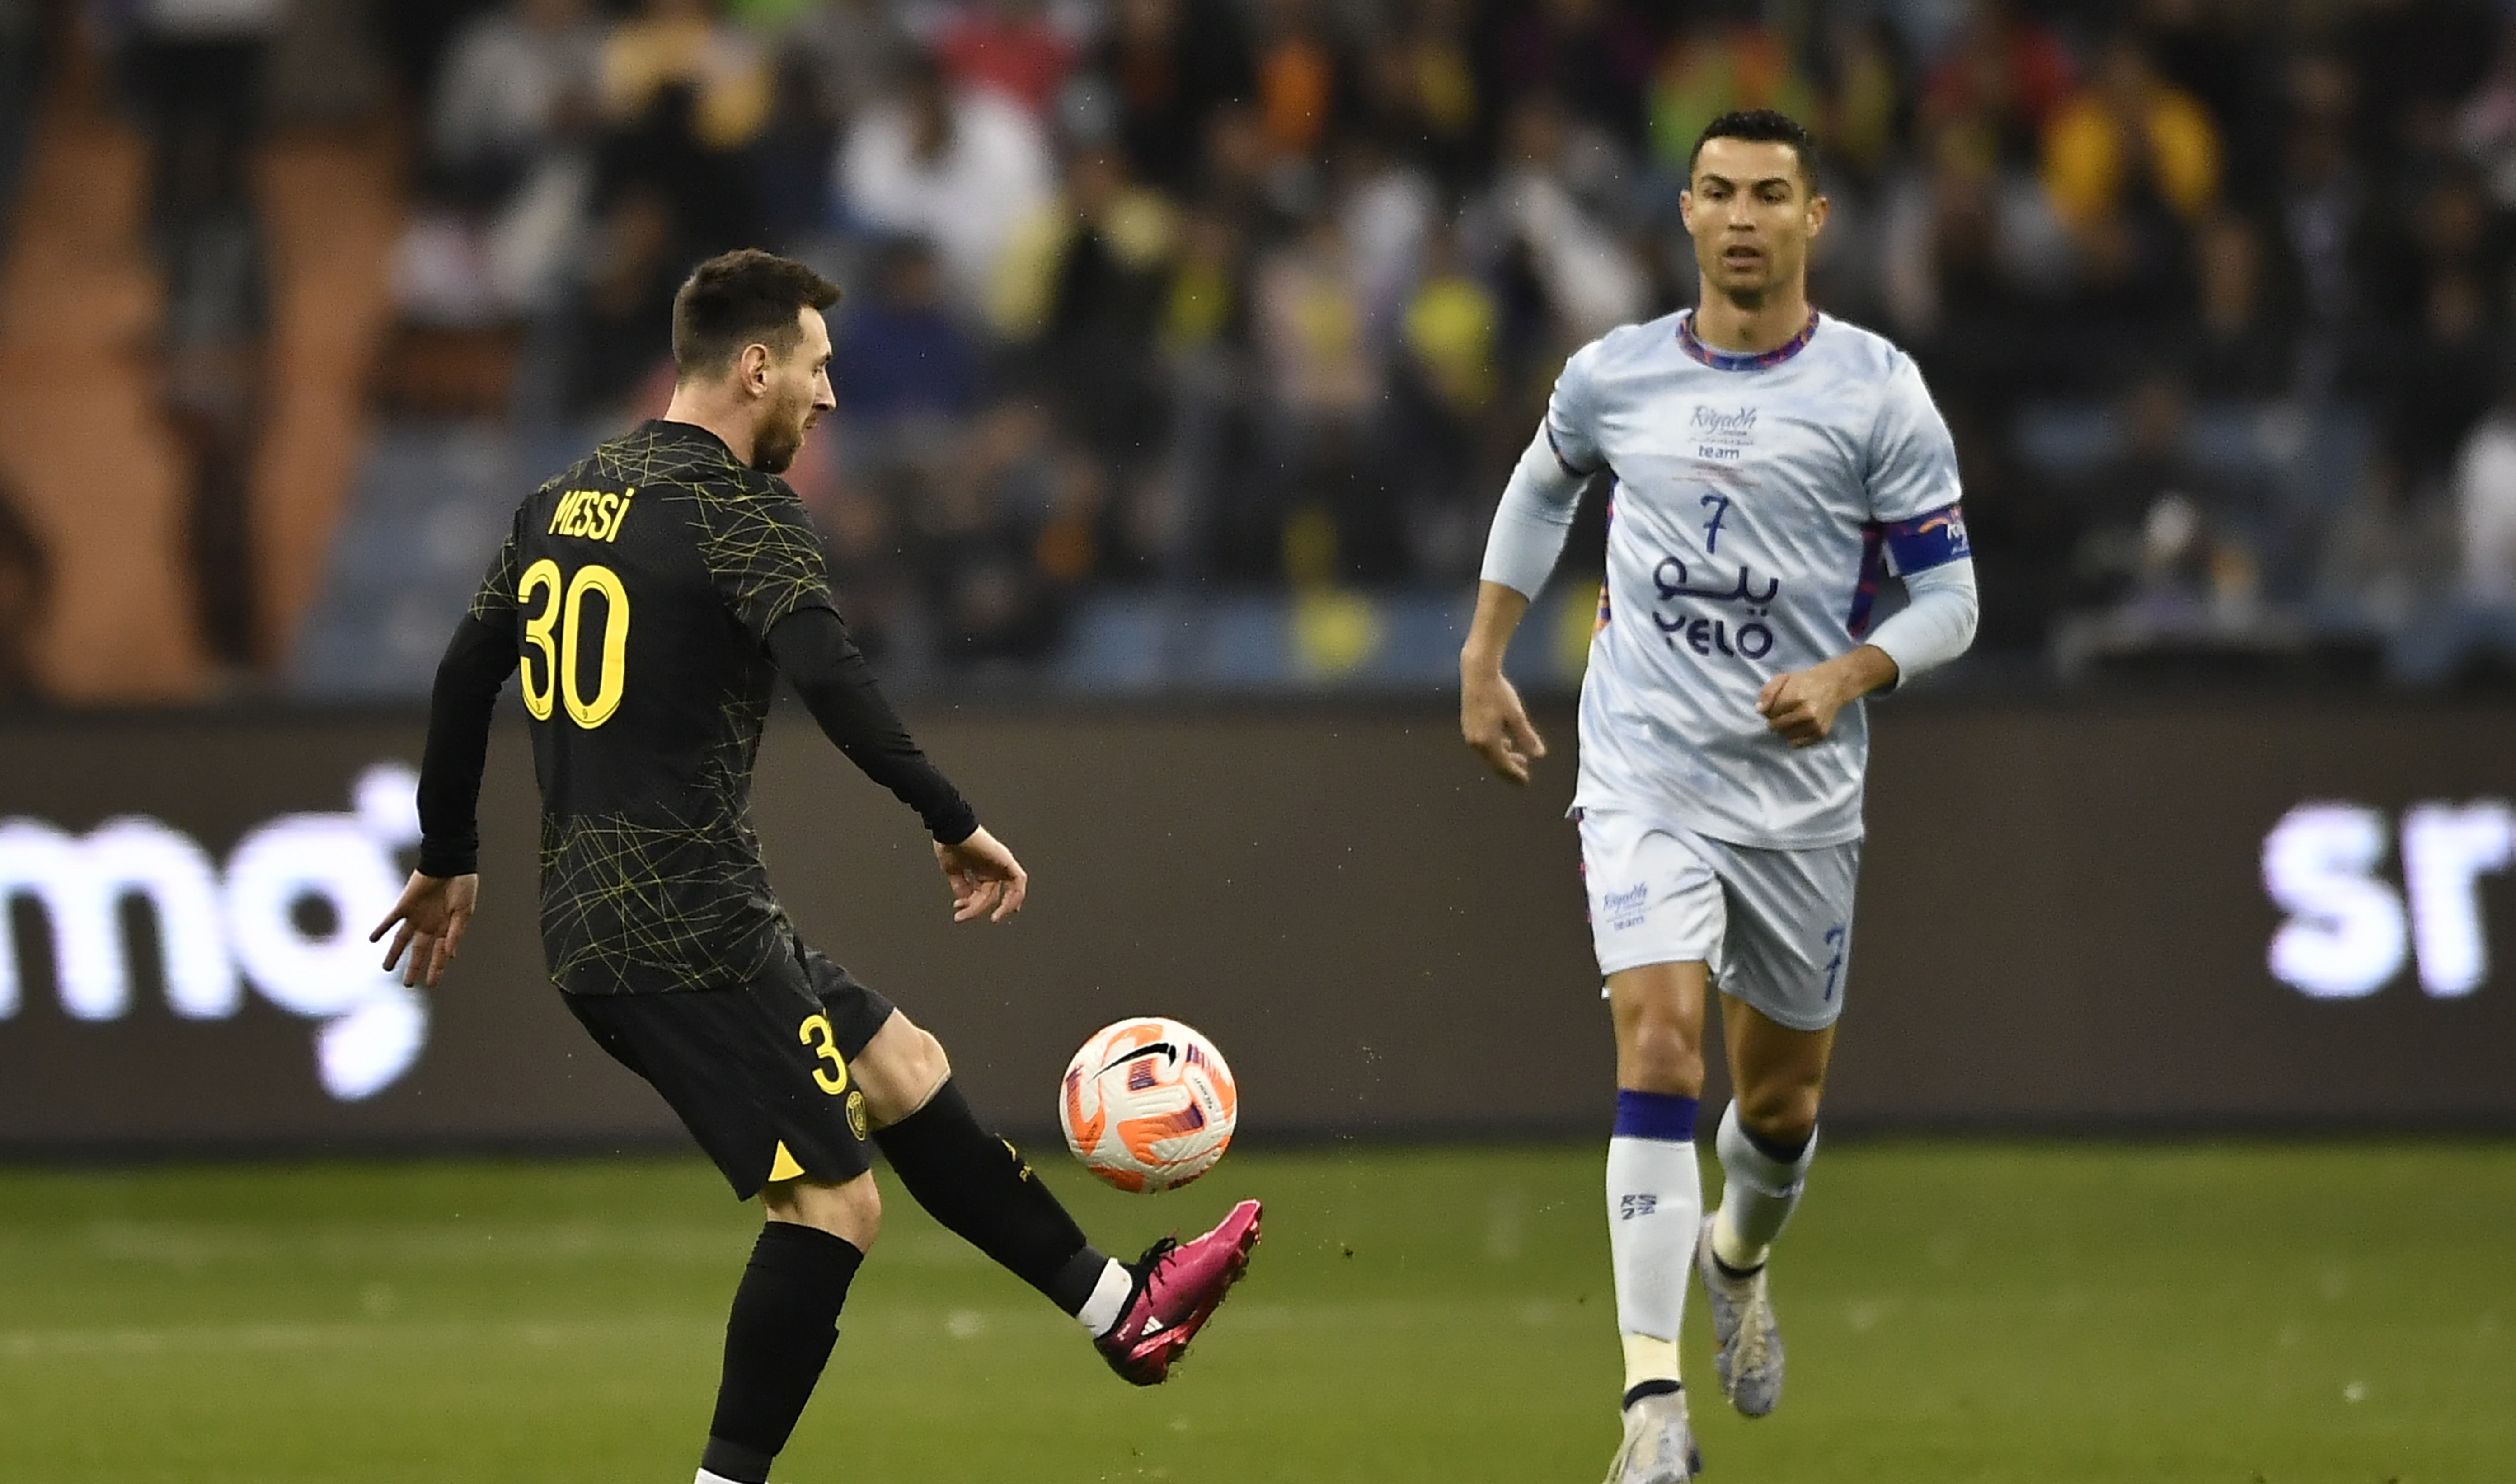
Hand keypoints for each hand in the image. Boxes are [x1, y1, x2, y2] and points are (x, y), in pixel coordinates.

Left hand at [370, 872, 479, 988]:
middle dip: (414, 968)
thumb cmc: (462, 886)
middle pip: (419, 951)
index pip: (439, 954)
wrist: (450, 862)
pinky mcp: (404, 905)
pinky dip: (381, 929)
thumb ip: (456, 933)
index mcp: (446, 928)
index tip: (432, 984)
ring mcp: (416, 916)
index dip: (436, 969)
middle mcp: (429, 925)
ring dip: (394, 954)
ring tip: (386, 968)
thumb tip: (450, 956)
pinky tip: (372, 939)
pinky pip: (390, 920)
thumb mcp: (464, 912)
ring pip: (401, 940)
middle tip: (408, 985)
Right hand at [934, 826, 1026, 922]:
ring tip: (995, 917)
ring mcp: (1000, 864)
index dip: (971, 906)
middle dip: (977, 908)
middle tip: (964, 917)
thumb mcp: (953, 870)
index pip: (982, 894)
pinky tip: (1007, 907)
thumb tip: (963, 901)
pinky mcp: (1006, 860)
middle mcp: (992, 868)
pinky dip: (1016, 895)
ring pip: (1011, 891)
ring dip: (1005, 907)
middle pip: (991, 895)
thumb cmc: (949, 843)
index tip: (959, 913)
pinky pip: (1019, 881)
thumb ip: (960, 887)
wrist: (951, 828)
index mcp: (981, 869)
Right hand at [1461, 663, 1547, 784]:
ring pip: (1488, 754)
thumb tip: (1540, 755)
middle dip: (1509, 768)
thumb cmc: (1498, 693)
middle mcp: (1475, 741)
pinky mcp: (1468, 725)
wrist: (1477, 674)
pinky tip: (1505, 741)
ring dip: (1503, 757)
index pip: (1503, 765)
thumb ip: (1527, 737)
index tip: (1525, 782)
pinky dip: (1495, 747)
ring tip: (1518, 757)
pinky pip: (1483, 744)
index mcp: (1487, 741)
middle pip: (1494, 763)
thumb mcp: (1517, 716)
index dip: (1515, 775)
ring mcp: (1469, 734)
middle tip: (1524, 772)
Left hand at [1756, 646, 1897, 747]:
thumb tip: (1759, 710)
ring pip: (1786, 736)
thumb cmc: (1805, 681)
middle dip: (1774, 720)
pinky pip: (1798, 743)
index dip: (1769, 710)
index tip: (1774, 706)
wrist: (1834, 685)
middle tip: (1781, 713)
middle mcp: (1807, 713)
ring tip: (1790, 718)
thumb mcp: (1783, 678)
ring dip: (1783, 729)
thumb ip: (1768, 692)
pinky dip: (1794, 737)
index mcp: (1796, 697)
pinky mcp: (1821, 734)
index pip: (1770, 713)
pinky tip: (1797, 726)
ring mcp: (1815, 725)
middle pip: (1777, 726)